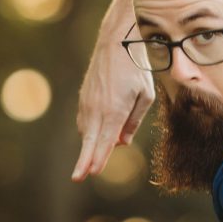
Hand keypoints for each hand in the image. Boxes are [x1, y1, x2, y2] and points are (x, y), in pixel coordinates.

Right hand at [72, 41, 153, 181]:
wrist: (115, 43)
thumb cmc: (136, 69)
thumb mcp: (145, 96)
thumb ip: (134, 121)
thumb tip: (122, 143)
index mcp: (114, 109)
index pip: (105, 140)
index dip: (99, 158)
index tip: (92, 173)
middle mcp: (97, 108)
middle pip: (89, 141)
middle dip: (84, 161)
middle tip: (77, 178)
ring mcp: (87, 103)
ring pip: (86, 132)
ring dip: (90, 146)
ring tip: (93, 161)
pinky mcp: (83, 98)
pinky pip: (84, 121)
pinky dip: (89, 132)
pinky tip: (97, 136)